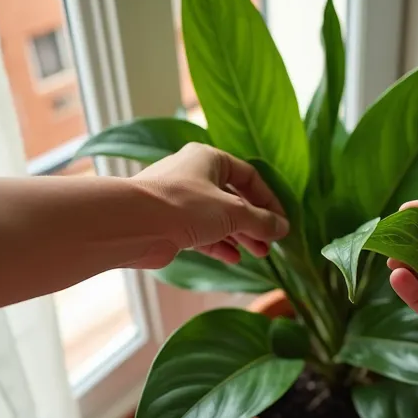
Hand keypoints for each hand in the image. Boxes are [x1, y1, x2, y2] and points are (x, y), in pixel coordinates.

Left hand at [131, 143, 288, 267]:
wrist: (134, 224)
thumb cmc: (183, 205)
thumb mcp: (233, 212)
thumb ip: (261, 220)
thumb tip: (283, 227)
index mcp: (209, 158)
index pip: (249, 176)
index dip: (269, 199)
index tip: (282, 222)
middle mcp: (193, 174)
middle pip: (233, 198)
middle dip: (255, 222)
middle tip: (271, 243)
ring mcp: (179, 200)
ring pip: (217, 217)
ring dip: (239, 235)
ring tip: (259, 253)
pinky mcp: (169, 223)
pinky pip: (200, 232)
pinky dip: (219, 244)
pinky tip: (234, 259)